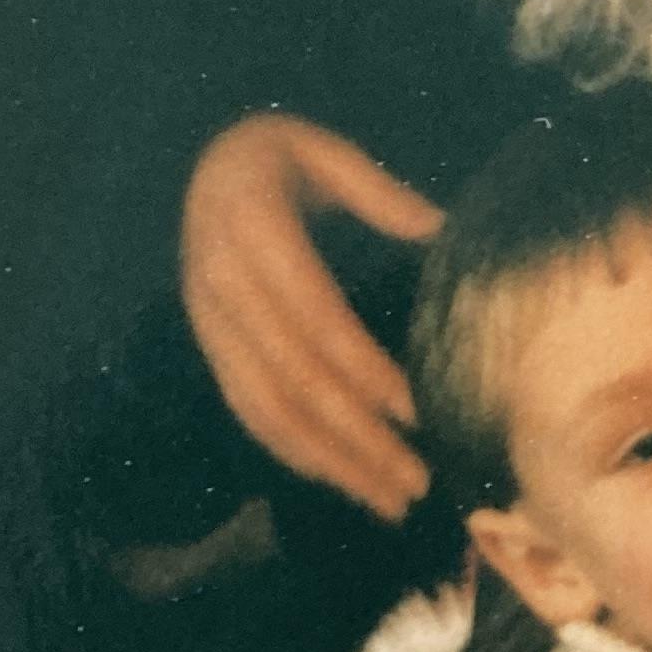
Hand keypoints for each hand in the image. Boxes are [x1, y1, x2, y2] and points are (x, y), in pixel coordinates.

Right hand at [179, 114, 442, 520]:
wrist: (205, 164)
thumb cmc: (281, 157)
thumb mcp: (327, 151)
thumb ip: (382, 193)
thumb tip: (446, 234)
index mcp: (252, 226)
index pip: (315, 315)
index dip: (364, 369)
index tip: (417, 411)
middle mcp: (219, 281)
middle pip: (293, 376)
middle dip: (356, 437)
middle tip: (417, 482)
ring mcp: (206, 320)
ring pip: (266, 406)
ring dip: (330, 461)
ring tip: (390, 500)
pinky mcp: (207, 345)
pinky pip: (244, 408)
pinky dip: (291, 450)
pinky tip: (339, 479)